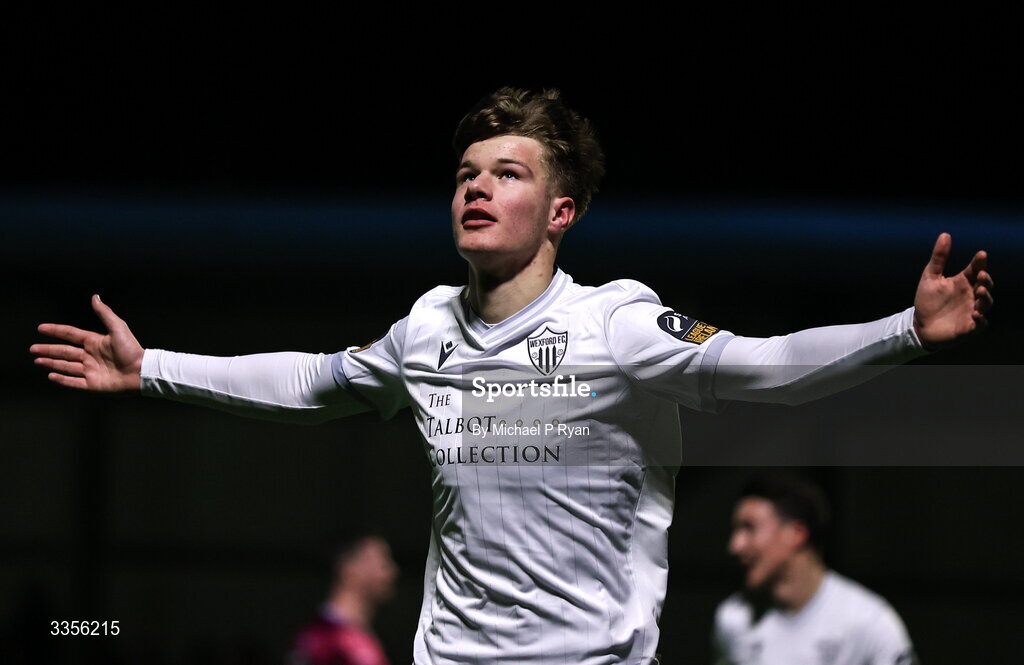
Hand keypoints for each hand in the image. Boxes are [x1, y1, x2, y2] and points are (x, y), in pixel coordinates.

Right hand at [30, 295, 143, 390]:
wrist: (140, 372)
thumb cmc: (131, 349)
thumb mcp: (118, 328)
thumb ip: (104, 313)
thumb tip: (95, 297)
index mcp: (94, 342)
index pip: (70, 335)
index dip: (56, 331)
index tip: (41, 328)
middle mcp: (90, 356)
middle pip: (64, 352)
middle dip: (48, 350)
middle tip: (32, 349)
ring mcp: (90, 371)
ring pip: (66, 366)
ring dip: (51, 363)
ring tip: (38, 360)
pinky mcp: (93, 384)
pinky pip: (74, 382)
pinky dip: (62, 380)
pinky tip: (51, 376)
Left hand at [913, 233, 993, 350]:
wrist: (920, 326)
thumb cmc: (927, 301)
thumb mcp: (930, 277)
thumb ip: (939, 258)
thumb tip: (945, 234)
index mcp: (962, 282)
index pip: (975, 269)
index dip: (980, 262)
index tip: (981, 254)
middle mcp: (970, 295)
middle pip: (986, 285)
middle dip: (986, 280)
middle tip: (980, 276)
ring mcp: (972, 310)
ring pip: (986, 303)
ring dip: (985, 297)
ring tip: (979, 292)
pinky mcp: (969, 327)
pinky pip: (981, 323)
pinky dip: (980, 319)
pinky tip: (975, 315)